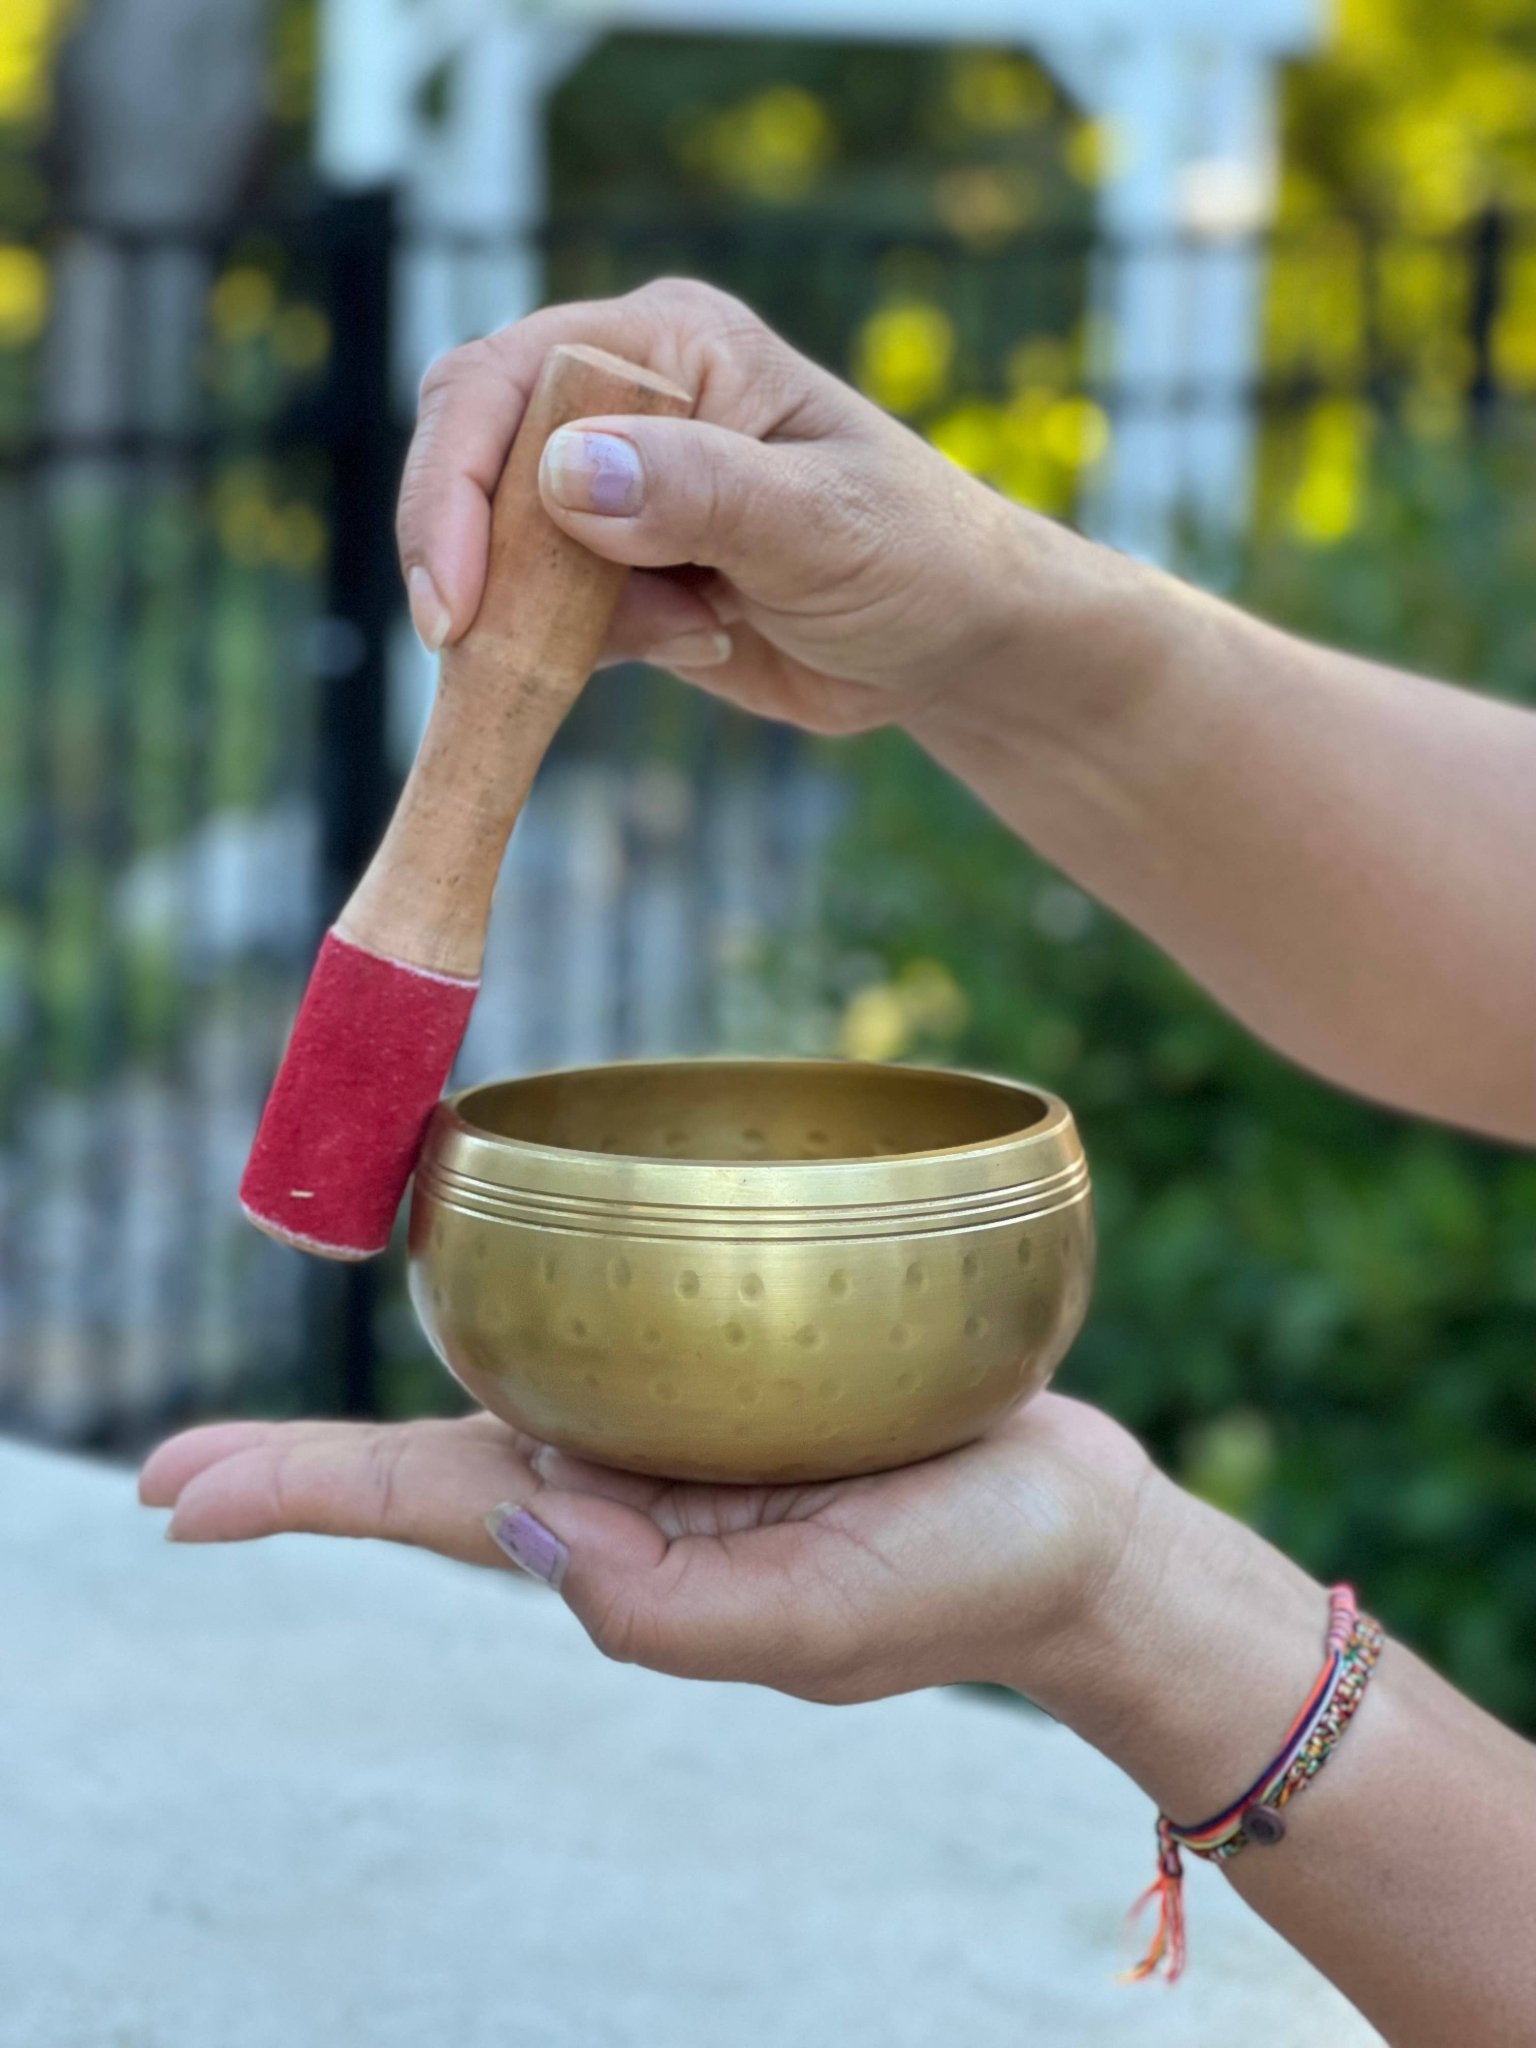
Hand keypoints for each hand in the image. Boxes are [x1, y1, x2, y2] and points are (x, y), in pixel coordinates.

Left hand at [140, 1392, 1150, 1707]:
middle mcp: (632, 1480)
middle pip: (439, 1452)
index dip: (302, 1491)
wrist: (1079, 1534)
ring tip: (279, 1417)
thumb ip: (662, 1607)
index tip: (173, 1496)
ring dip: (395, 1386)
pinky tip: (504, 1288)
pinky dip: (538, 1300)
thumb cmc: (959, 1586)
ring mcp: (682, 1416)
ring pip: (517, 1379)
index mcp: (630, 1548)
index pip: (435, 1514)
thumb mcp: (814, 1625)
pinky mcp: (746, 1352)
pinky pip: (622, 1318)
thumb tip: (511, 1523)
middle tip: (166, 1471)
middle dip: (305, 1465)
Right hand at [397, 278, 1066, 736]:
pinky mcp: (614, 573)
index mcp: (669, 342)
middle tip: (517, 650)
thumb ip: (700, 493)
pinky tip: (707, 639)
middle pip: (477, 465)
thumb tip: (566, 476)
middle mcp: (624, 401)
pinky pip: (545, 617)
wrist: (952, 642)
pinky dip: (597, 651)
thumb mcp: (820, 522)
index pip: (506, 383)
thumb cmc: (917, 554)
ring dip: (567, 620)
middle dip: (490, 565)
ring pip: (502, 556)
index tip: (454, 602)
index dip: (455, 485)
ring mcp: (613, 490)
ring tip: (701, 629)